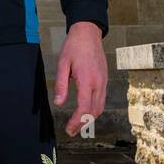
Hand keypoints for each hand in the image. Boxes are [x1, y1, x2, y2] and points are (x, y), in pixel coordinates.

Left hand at [53, 21, 107, 137]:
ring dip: (90, 118)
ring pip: (100, 107)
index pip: (84, 108)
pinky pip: (102, 99)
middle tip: (72, 130)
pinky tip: (86, 110)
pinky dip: (94, 109)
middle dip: (83, 124)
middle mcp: (98, 83)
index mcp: (87, 80)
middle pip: (94, 111)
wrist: (88, 32)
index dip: (77, 121)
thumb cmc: (74, 46)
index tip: (69, 129)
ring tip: (78, 124)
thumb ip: (61, 85)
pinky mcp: (104, 79)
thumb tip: (58, 103)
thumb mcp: (63, 64)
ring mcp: (103, 81)